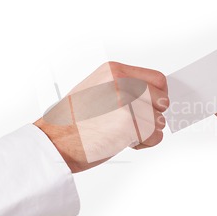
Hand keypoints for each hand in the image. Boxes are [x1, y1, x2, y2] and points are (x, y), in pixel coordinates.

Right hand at [34, 62, 168, 172]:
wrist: (54, 142)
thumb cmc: (72, 122)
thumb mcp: (97, 90)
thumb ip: (125, 89)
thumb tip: (152, 97)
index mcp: (114, 71)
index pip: (158, 79)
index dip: (158, 96)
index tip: (152, 106)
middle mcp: (121, 83)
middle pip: (162, 100)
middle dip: (153, 116)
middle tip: (134, 124)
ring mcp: (125, 102)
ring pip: (159, 120)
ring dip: (147, 132)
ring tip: (124, 134)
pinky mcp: (128, 124)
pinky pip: (155, 136)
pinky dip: (145, 143)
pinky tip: (126, 142)